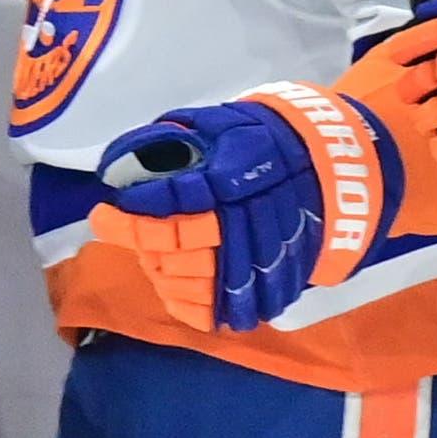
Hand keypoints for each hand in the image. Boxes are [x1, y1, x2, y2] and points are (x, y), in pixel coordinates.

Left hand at [89, 84, 395, 332]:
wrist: (333, 170)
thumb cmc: (264, 142)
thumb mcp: (220, 125)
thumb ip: (172, 140)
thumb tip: (121, 159)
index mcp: (234, 184)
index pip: (170, 210)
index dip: (129, 218)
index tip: (103, 215)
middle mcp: (246, 227)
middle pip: (175, 253)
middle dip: (141, 242)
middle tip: (130, 230)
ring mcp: (260, 263)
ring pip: (192, 286)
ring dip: (162, 272)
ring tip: (154, 254)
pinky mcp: (271, 288)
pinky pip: (218, 312)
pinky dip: (189, 304)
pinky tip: (177, 285)